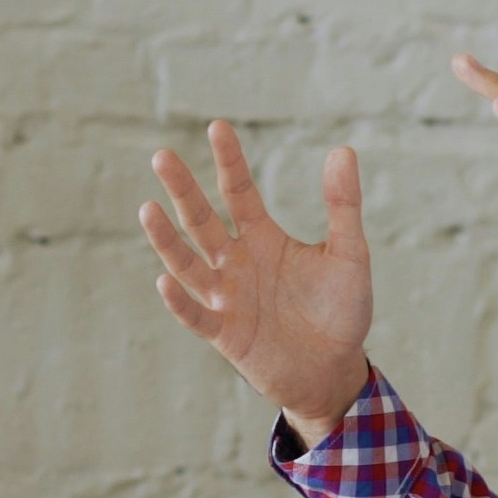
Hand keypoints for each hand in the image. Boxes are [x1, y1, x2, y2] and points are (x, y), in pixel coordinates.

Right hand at [142, 121, 374, 443]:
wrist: (335, 370)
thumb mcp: (349, 255)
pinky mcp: (225, 334)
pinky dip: (180, 301)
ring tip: (148, 209)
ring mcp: (227, 298)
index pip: (239, 192)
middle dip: (183, 190)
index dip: (229, 162)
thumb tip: (343, 150)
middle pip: (201, 220)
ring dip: (167, 239)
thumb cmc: (340, 312)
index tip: (217, 127)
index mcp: (263, 238)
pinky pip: (196, 316)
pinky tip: (164, 280)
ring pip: (188, 263)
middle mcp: (236, 263)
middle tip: (161, 156)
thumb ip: (343, 206)